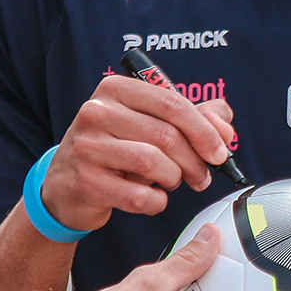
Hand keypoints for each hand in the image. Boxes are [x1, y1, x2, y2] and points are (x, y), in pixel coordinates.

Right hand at [42, 75, 234, 231]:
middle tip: (203, 176)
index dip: (204, 130)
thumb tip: (224, 127)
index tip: (220, 151)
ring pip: (153, 163)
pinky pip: (138, 196)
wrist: (66, 185)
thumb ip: (193, 118)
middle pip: (166, 135)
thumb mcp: (149, 124)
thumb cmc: (116, 149)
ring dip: (175, 178)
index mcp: (115, 89)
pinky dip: (156, 202)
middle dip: (195, 160)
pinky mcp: (85, 181)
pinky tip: (153, 199)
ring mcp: (87, 146)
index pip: (172, 103)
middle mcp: (96, 112)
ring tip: (173, 182)